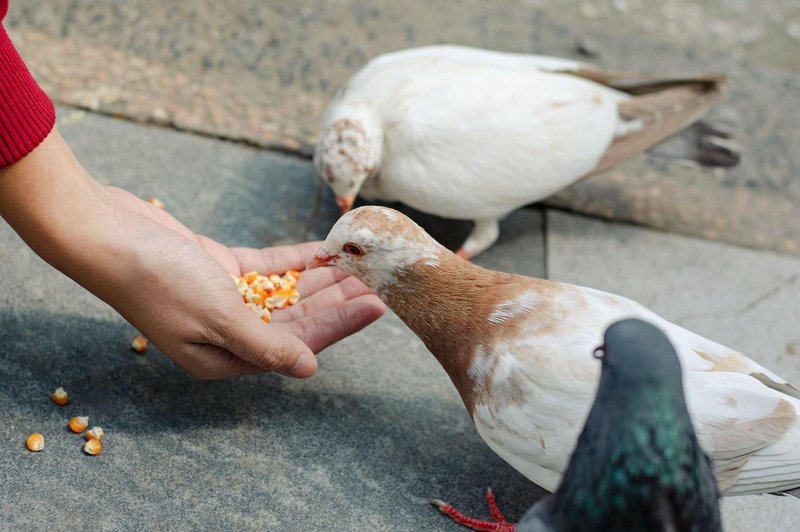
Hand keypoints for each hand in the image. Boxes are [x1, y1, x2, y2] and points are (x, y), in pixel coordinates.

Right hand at [0, 129, 384, 378]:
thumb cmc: (155, 280)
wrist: (107, 233)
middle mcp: (228, 332)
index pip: (297, 343)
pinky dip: (295, 260)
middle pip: (298, 317)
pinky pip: (268, 267)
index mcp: (224, 357)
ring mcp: (224, 298)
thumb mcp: (216, 316)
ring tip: (359, 263)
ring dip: (322, 278)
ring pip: (287, 291)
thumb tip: (307, 369)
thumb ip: (266, 343)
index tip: (376, 305)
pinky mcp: (219, 267)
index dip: (339, 324)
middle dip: (338, 299)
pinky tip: (324, 251)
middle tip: (378, 280)